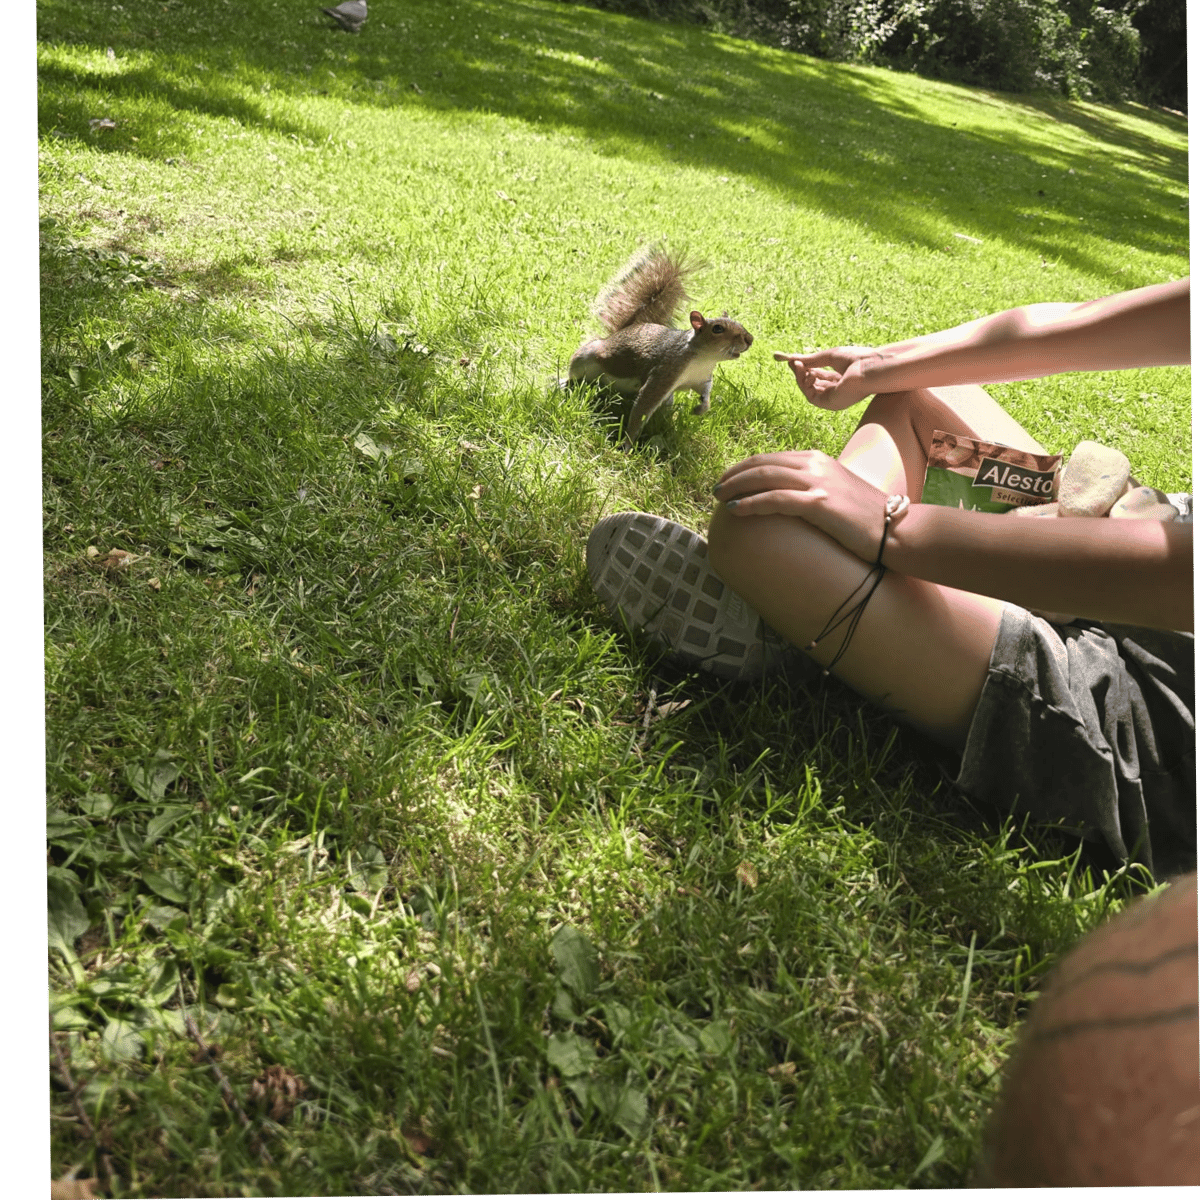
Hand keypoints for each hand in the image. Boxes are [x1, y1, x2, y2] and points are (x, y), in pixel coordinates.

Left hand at [713, 450, 888, 563]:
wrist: (895, 528)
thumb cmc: (865, 517)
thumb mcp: (836, 492)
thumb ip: (813, 488)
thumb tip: (789, 498)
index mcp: (818, 459)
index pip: (772, 458)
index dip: (745, 467)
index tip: (728, 479)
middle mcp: (816, 465)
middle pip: (763, 464)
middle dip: (734, 475)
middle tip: (715, 488)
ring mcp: (818, 482)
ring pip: (765, 478)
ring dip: (736, 487)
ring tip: (718, 497)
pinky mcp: (819, 503)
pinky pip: (775, 499)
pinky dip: (751, 503)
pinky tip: (735, 510)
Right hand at [773, 346, 879, 409]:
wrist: (870, 368)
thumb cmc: (857, 360)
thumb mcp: (829, 356)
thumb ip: (811, 359)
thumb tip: (791, 358)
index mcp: (841, 379)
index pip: (818, 376)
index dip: (806, 368)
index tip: (795, 360)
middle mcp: (837, 391)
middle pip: (812, 384)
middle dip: (800, 373)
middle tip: (792, 362)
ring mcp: (833, 399)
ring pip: (809, 391)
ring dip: (801, 378)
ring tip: (800, 365)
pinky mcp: (830, 404)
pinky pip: (811, 396)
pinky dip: (805, 385)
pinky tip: (808, 373)